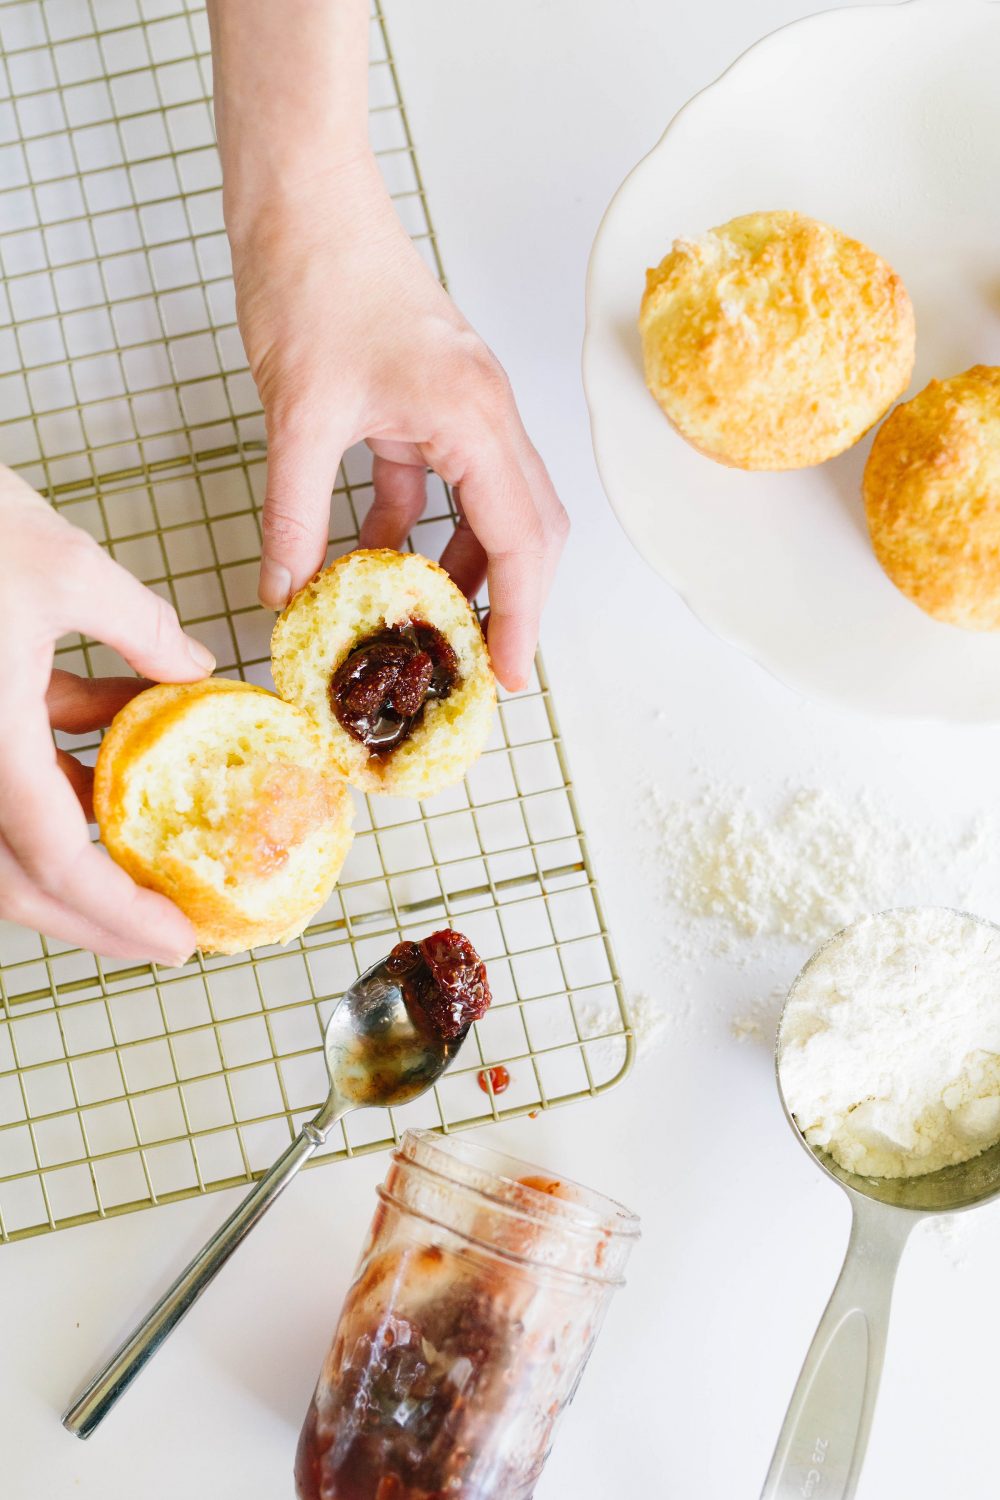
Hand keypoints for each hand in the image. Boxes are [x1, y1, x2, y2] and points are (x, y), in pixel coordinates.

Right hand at [0, 466, 215, 963]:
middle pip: (20, 881)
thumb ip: (141, 628)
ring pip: (5, 835)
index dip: (119, 915)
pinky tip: (113, 725)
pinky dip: (54, 775)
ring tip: (156, 838)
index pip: (56, 863)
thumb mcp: (65, 565)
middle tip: (168, 933)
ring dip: (79, 842)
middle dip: (97, 915)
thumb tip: (193, 670)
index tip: (179, 940)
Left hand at [229, 154, 567, 690]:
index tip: (507, 677)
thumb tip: (286, 593)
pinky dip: (419, 528)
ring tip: (426, 626)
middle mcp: (488, 413)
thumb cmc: (314, 280)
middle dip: (511, 601)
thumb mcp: (298, 417)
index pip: (520, 540)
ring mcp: (465, 406)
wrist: (304, 198)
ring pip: (490, 509)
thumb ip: (296, 516)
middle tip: (478, 665)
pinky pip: (441, 483)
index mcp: (476, 417)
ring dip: (465, 568)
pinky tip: (375, 561)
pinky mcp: (432, 402)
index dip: (520, 617)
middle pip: (528, 529)